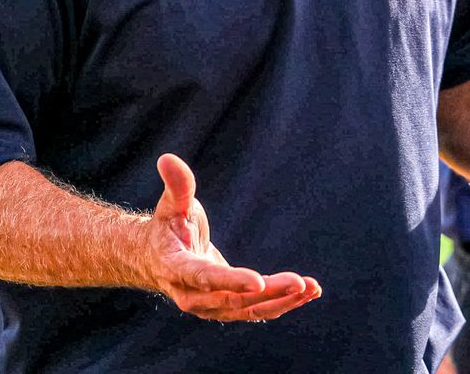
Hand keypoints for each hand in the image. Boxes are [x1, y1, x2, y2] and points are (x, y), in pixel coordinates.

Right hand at [140, 153, 320, 321]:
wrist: (158, 259)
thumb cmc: (168, 227)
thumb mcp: (171, 205)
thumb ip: (177, 186)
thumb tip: (167, 158)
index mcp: (176, 269)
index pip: (204, 277)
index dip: (230, 281)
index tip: (258, 281)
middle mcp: (192, 296)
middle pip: (233, 300)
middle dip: (268, 293)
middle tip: (299, 282)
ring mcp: (211, 307)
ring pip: (249, 309)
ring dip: (282, 301)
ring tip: (312, 288)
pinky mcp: (227, 308)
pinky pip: (256, 310)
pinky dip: (283, 303)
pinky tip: (309, 292)